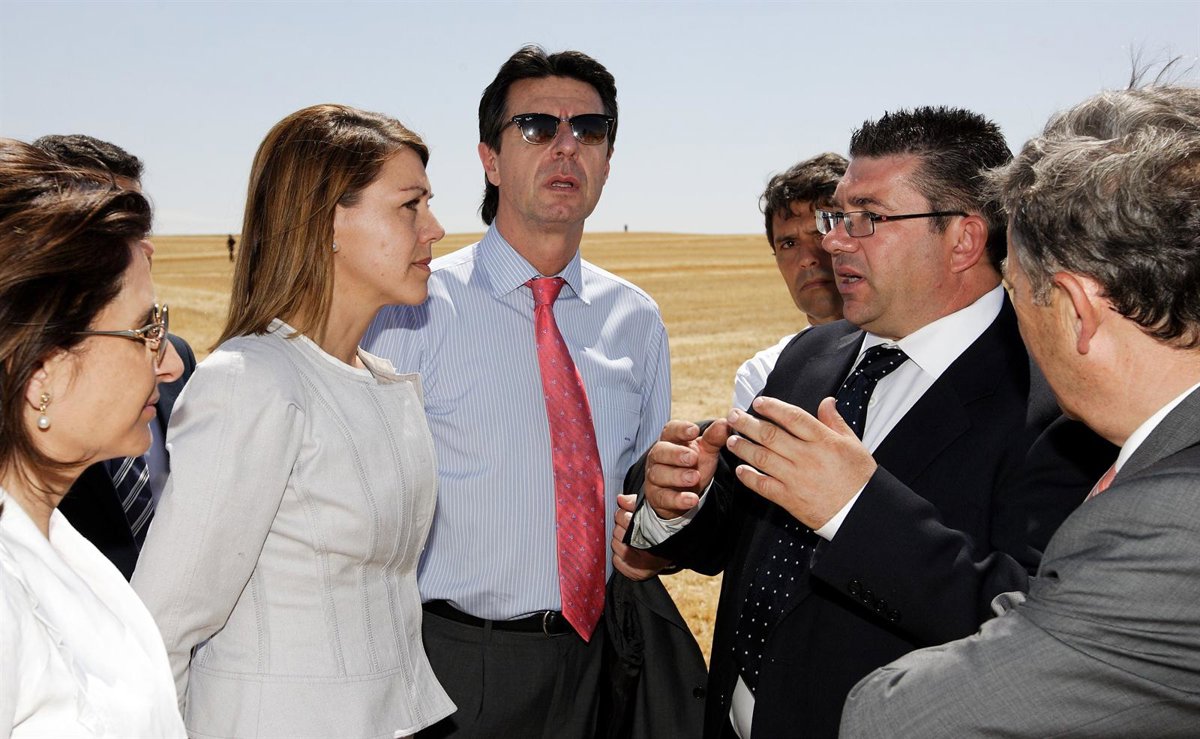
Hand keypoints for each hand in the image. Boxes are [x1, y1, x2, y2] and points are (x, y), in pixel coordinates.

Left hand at [611, 493, 670, 580]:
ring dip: (618, 540)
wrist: (672, 548)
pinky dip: (618, 556)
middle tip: (629, 527)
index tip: (628, 514)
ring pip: (615, 545)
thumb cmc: (657, 526)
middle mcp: (649, 550)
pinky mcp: (637, 574)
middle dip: (620, 527)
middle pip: (618, 532)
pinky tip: (628, 550)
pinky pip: (616, 561)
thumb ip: (634, 503)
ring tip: (629, 539)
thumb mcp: (650, 510)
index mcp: (653, 530)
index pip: (625, 519)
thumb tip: (620, 499)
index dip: (623, 514)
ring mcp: (643, 565)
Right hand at [643, 419, 729, 518]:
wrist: (684, 492)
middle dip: (675, 454)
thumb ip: (714, 437)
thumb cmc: (693, 465)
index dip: (680, 430)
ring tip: (694, 477)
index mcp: (670, 441)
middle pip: (660, 452)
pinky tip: (692, 499)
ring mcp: (655, 477)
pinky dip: (678, 499)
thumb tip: (725, 423)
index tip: (694, 431)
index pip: (670, 430)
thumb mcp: (706, 451)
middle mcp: (658, 457)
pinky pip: (664, 497)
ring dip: (677, 476)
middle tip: (692, 457)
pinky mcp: (657, 497)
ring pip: (659, 474)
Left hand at [724, 396, 875, 529]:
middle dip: (748, 424)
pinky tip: (740, 470)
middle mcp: (807, 457)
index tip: (758, 402)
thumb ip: (835, 421)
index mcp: (823, 441)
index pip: (792, 417)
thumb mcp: (853, 444)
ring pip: (763, 458)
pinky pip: (764, 486)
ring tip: (731, 440)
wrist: (861, 511)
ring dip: (743, 447)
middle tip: (733, 416)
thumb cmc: (859, 477)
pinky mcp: (791, 499)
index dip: (772, 407)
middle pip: (771, 435)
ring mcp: (797, 478)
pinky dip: (749, 478)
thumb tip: (826, 401)